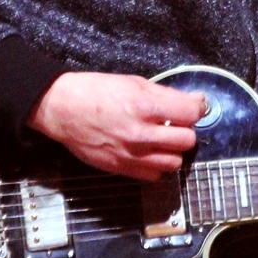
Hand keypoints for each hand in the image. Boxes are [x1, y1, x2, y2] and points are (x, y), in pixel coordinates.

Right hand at [27, 72, 205, 179]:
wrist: (61, 109)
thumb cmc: (94, 92)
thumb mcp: (133, 82)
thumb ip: (166, 94)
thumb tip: (195, 102)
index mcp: (143, 106)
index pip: (191, 114)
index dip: (197, 108)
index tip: (193, 107)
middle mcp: (139, 134)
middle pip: (187, 141)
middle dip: (185, 130)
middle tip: (176, 123)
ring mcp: (130, 154)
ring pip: (174, 162)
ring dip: (173, 150)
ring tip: (162, 139)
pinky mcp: (121, 169)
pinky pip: (154, 176)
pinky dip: (157, 165)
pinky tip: (149, 152)